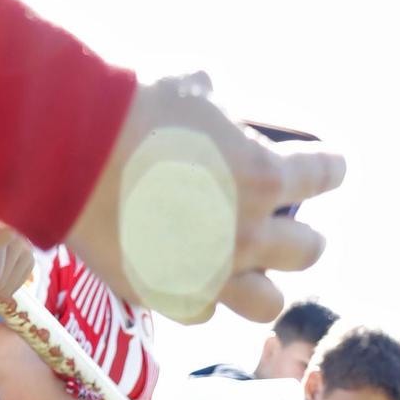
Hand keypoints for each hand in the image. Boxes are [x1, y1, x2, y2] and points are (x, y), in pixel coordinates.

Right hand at [69, 75, 344, 321]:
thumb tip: (221, 105)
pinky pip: (206, 311)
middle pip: (309, 252)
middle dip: (303, 236)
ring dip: (264, 284)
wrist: (68, 149)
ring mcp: (210, 275)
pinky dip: (205, 295)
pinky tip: (192, 276)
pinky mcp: (168, 297)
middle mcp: (247, 236)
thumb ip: (224, 109)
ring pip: (268, 304)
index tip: (331, 166)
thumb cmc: (132, 105)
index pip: (325, 175)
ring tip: (249, 270)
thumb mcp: (195, 87)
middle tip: (289, 227)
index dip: (330, 168)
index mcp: (264, 176)